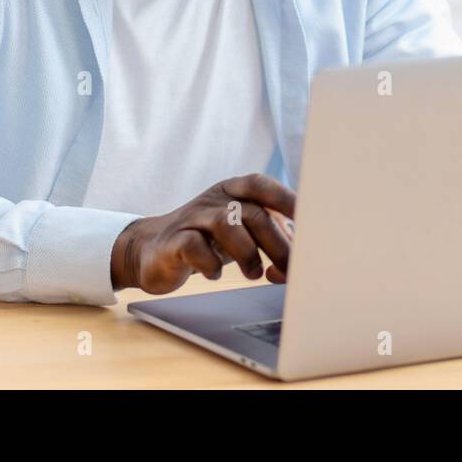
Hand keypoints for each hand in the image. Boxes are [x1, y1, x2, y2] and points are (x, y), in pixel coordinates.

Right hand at [110, 174, 295, 293]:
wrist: (152, 251)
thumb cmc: (207, 241)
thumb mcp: (239, 231)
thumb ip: (268, 232)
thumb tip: (303, 252)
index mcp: (232, 191)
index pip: (262, 186)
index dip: (286, 199)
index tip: (310, 218)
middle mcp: (213, 200)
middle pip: (252, 213)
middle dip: (276, 244)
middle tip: (288, 271)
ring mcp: (191, 218)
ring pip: (226, 224)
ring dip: (247, 253)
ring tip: (253, 274)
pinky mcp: (173, 241)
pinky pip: (195, 247)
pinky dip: (211, 264)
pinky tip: (214, 275)